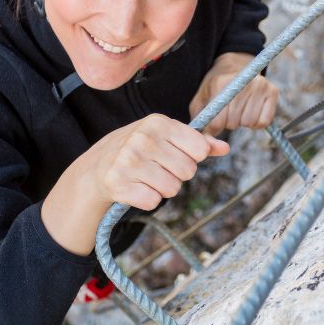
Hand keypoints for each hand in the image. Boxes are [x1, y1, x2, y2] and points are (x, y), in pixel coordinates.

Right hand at [78, 114, 228, 211]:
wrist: (98, 166)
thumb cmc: (140, 148)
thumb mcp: (167, 136)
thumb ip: (198, 141)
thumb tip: (225, 148)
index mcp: (158, 122)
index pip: (199, 149)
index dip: (192, 157)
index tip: (177, 154)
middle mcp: (142, 138)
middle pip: (188, 172)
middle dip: (177, 175)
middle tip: (159, 168)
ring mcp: (128, 161)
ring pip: (172, 189)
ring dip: (163, 189)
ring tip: (148, 178)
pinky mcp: (118, 183)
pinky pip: (153, 202)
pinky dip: (148, 199)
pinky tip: (136, 188)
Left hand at [189, 52, 277, 135]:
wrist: (235, 66)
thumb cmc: (216, 87)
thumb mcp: (201, 98)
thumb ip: (200, 119)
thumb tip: (207, 142)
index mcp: (220, 83)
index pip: (218, 121)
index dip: (215, 127)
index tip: (215, 122)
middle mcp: (243, 82)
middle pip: (233, 123)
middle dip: (228, 122)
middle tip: (229, 111)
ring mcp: (260, 85)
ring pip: (249, 123)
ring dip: (242, 122)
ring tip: (239, 109)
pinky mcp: (273, 91)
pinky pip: (263, 122)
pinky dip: (256, 122)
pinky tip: (251, 111)